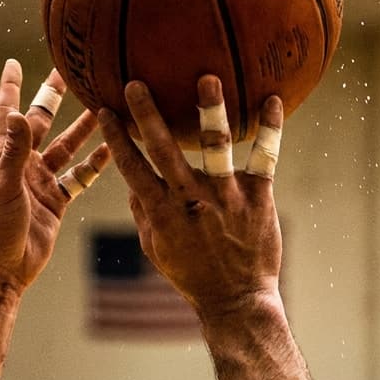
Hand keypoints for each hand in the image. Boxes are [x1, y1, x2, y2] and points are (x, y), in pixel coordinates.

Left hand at [0, 60, 109, 295]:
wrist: (3, 269)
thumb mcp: (4, 186)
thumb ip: (14, 152)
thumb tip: (20, 113)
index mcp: (1, 155)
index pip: (6, 113)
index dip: (10, 87)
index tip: (13, 63)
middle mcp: (21, 163)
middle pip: (42, 122)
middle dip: (54, 97)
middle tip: (71, 72)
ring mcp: (39, 182)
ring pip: (66, 147)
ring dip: (83, 129)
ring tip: (102, 106)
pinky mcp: (55, 201)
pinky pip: (78, 177)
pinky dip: (94, 164)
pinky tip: (111, 150)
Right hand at [99, 76, 283, 319]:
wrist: (236, 300)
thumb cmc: (192, 273)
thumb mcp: (155, 248)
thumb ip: (142, 211)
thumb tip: (132, 178)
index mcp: (161, 212)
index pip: (131, 168)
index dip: (116, 138)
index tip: (104, 108)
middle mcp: (190, 200)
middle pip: (164, 149)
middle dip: (148, 115)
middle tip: (137, 83)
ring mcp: (226, 198)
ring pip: (217, 147)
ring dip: (211, 112)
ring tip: (208, 79)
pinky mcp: (257, 198)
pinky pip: (265, 158)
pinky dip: (270, 129)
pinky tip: (274, 100)